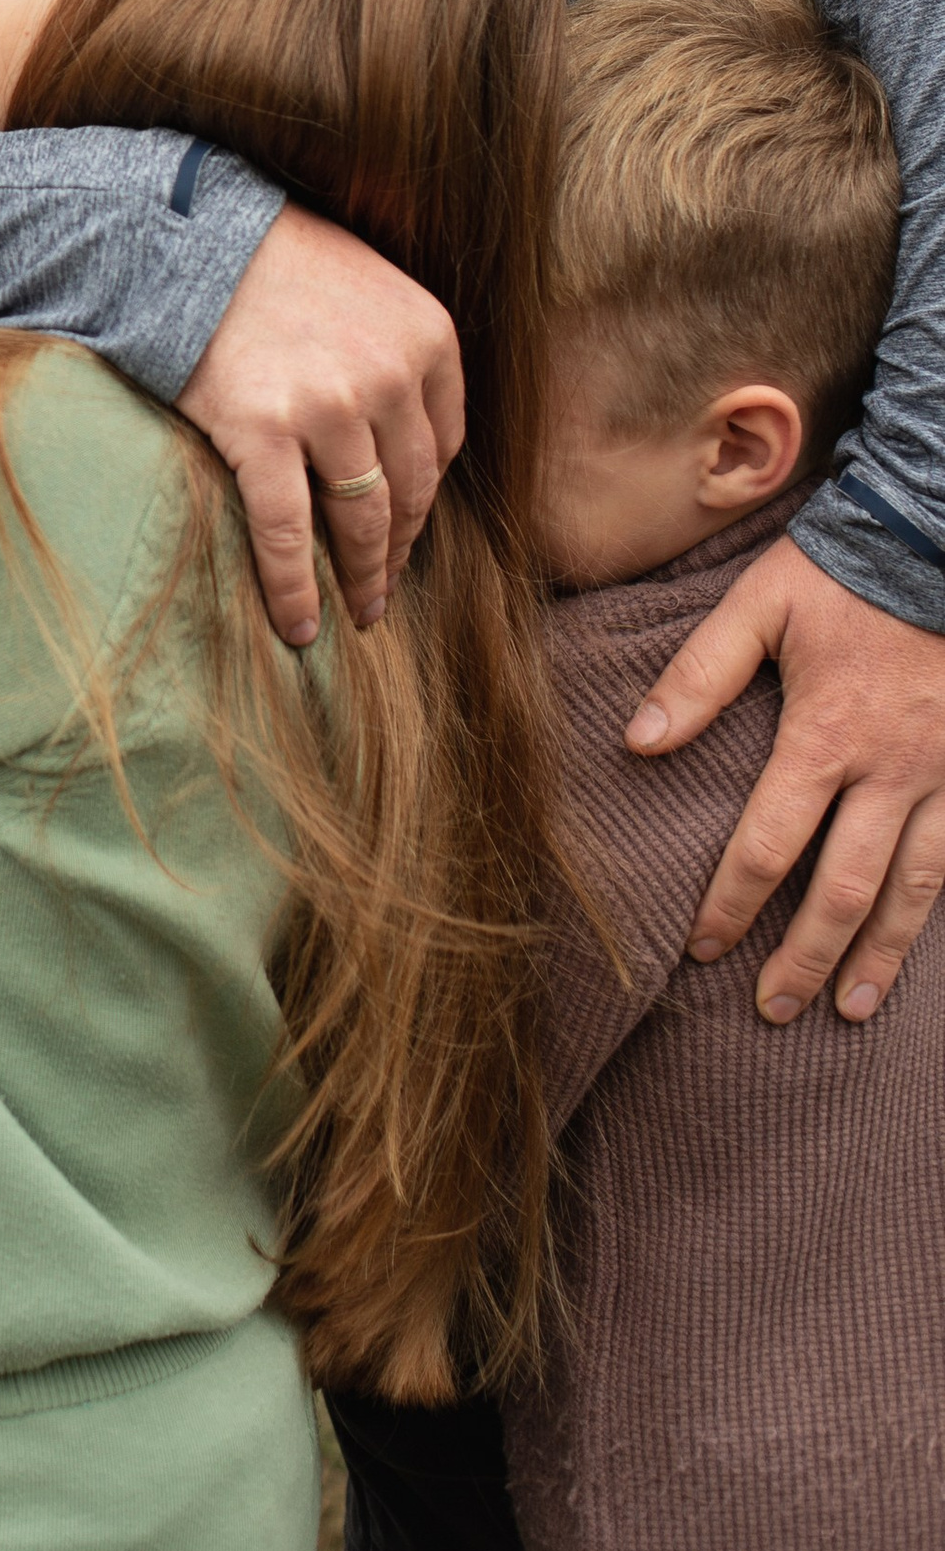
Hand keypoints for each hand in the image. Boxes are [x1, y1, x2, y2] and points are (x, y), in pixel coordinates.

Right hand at [178, 202, 464, 646]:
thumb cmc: (267, 259)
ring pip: (361, 519)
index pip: (444, 443)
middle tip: (384, 589)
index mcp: (429, 335)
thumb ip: (396, 350)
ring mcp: (329, 405)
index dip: (425, 498)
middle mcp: (391, 373)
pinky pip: (288, 532)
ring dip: (362, 577)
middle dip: (399, 550)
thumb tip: (397, 441)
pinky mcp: (263, 431)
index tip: (406, 530)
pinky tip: (300, 625)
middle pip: (411, 490)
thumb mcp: (365, 286)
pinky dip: (295, 588)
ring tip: (356, 613)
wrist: (181, 236)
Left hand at [626, 533, 944, 1019]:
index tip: (704, 948)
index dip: (733, 903)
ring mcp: (942, 777)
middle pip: (843, 889)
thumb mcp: (756, 607)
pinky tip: (913, 949)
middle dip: (805, 958)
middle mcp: (888, 771)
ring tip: (849, 1010)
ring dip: (878, 957)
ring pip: (912, 892)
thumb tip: (637, 742)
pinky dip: (932, 915)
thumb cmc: (838, 574)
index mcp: (824, 736)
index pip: (768, 844)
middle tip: (773, 1009)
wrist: (937, 540)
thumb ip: (698, 675)